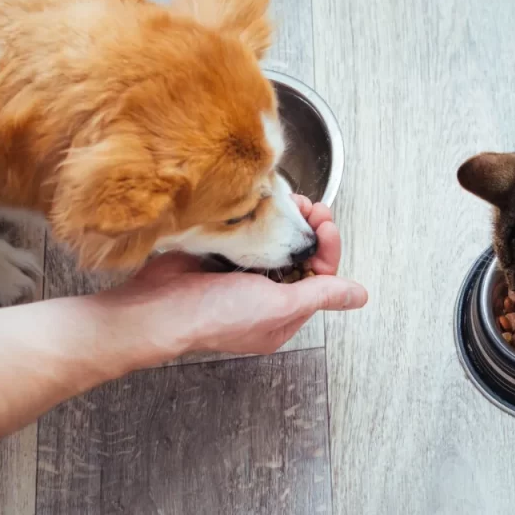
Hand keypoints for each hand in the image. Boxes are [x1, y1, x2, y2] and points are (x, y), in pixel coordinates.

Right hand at [100, 196, 366, 359]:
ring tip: (290, 200)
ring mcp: (242, 273)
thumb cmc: (215, 315)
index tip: (324, 224)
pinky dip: (259, 216)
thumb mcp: (278, 306)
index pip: (320, 276)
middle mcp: (266, 295)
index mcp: (284, 314)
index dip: (326, 248)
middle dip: (309, 228)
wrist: (156, 308)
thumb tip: (359, 296)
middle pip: (300, 255)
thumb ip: (320, 295)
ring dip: (286, 218)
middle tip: (311, 207)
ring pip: (276, 240)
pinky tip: (264, 202)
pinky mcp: (222, 254)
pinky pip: (250, 231)